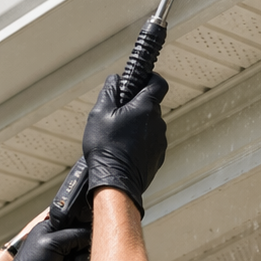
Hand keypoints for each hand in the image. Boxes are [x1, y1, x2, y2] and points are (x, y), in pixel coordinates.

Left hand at [5, 222, 91, 260]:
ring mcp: (64, 258)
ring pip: (86, 260)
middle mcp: (60, 242)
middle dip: (84, 254)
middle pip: (85, 244)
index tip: (83, 243)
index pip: (78, 225)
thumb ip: (75, 234)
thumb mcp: (53, 241)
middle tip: (75, 260)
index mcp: (54, 229)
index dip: (84, 234)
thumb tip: (92, 233)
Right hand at [82, 73, 167, 213]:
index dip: (150, 79)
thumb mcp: (99, 114)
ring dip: (138, 127)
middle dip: (136, 107)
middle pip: (151, 106)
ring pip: (150, 126)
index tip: (140, 81)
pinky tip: (124, 151)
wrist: (115, 181)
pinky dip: (140, 143)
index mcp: (145, 107)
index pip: (159, 83)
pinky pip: (151, 143)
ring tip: (118, 138)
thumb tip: (115, 79)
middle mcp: (158, 123)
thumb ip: (109, 92)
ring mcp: (161, 141)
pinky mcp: (159, 157)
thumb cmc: (106, 147)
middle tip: (117, 115)